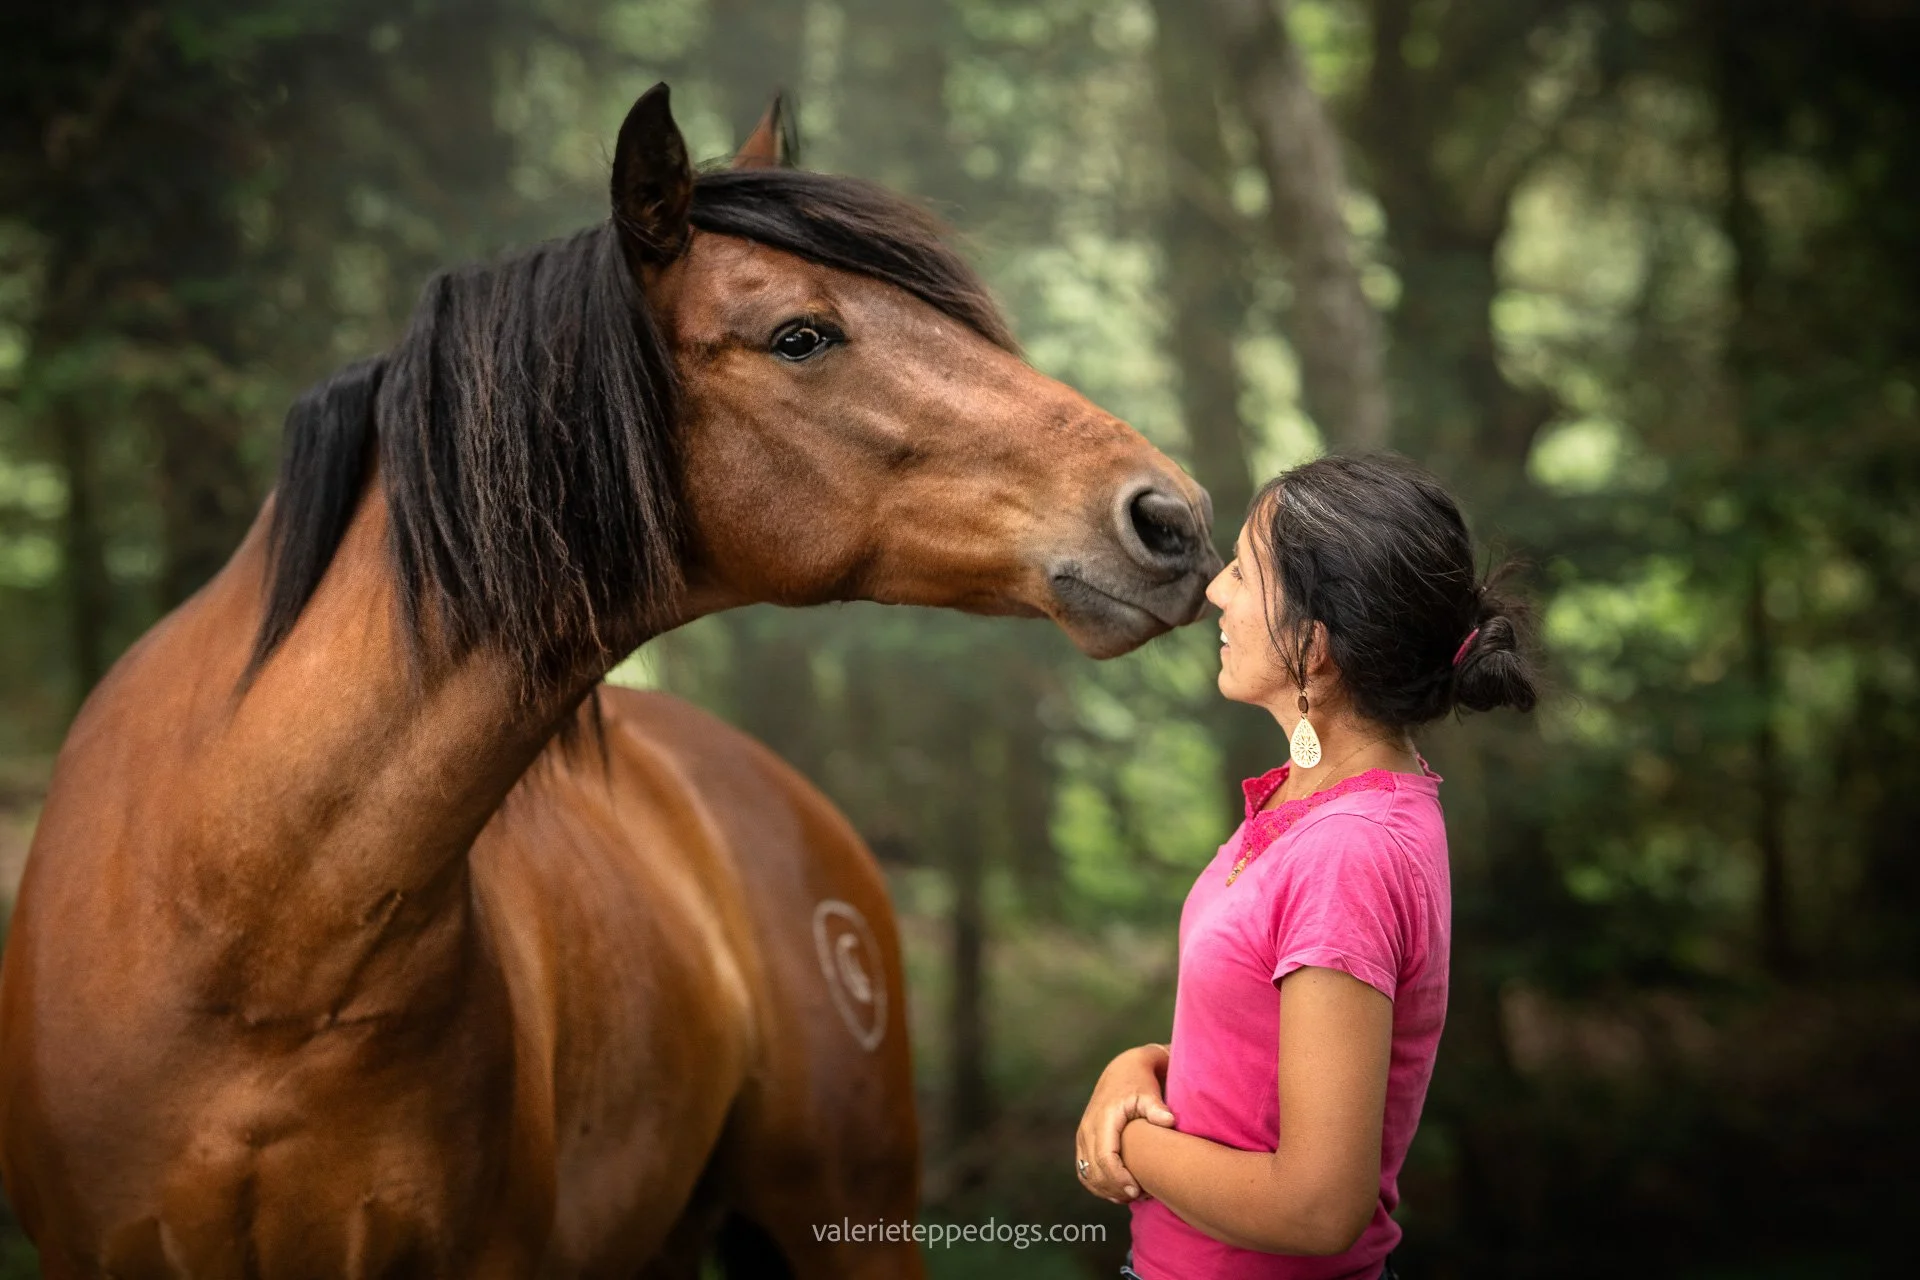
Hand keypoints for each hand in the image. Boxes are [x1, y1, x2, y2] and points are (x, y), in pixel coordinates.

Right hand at [1075, 1043, 1175, 1203]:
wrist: (1123, 1071)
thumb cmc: (1139, 1083)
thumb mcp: (1149, 1092)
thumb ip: (1157, 1108)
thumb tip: (1169, 1121)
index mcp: (1103, 1118)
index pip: (1105, 1156)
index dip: (1118, 1178)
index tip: (1136, 1190)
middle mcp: (1088, 1128)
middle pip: (1094, 1170)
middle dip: (1115, 1188)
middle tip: (1140, 1196)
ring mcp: (1083, 1135)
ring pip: (1086, 1173)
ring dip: (1106, 1189)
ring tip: (1131, 1195)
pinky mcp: (1083, 1140)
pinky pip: (1083, 1170)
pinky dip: (1097, 1184)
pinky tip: (1117, 1192)